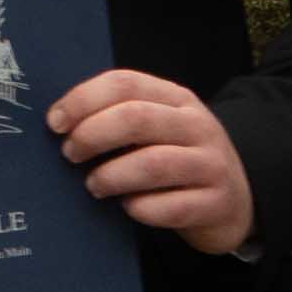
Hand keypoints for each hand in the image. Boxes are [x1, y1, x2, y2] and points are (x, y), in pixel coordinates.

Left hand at [50, 68, 256, 256]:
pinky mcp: (214, 204)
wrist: (236, 199)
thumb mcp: (158, 128)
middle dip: (92, 135)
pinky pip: (170, 206)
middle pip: (135, 118)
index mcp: (176, 99)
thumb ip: (119, 117)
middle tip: (70, 155)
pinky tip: (127, 207)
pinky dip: (139, 208)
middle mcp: (196, 126)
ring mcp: (210, 164)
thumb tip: (58, 123)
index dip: (83, 100)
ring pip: (152, 163)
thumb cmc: (178, 160)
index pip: (125, 84)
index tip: (55, 123)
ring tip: (93, 185)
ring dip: (111, 175)